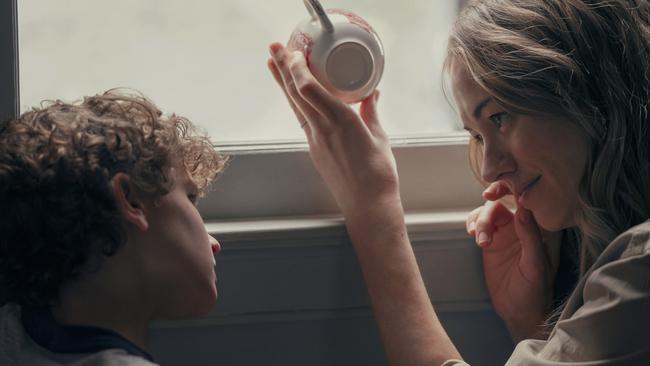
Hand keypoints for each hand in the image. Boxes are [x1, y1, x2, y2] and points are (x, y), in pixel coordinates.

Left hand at [267, 43, 400, 217]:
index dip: (299, 69)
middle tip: (273, 48)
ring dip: (283, 83)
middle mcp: (324, 129)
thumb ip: (370, 111)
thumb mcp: (379, 136)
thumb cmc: (378, 173)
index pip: (311, 89)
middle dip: (284, 68)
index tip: (295, 52)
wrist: (368, 204)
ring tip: (272, 64)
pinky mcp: (315, 150)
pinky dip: (296, 101)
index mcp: (343, 121)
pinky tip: (293, 93)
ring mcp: (316, 140)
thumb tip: (371, 93)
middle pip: (296, 93)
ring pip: (295, 105)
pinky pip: (302, 119)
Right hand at [466, 181, 562, 340]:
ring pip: (490, 210)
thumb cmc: (535, 292)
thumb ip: (530, 237)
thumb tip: (523, 209)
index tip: (503, 190)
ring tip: (480, 238)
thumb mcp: (535, 266)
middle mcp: (524, 225)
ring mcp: (506, 232)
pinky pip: (479, 223)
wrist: (518, 312)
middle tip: (487, 200)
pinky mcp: (491, 240)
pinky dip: (473, 224)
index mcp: (542, 228)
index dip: (516, 187)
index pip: (531, 199)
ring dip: (482, 219)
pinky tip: (472, 234)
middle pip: (506, 200)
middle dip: (494, 198)